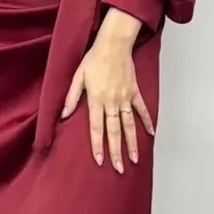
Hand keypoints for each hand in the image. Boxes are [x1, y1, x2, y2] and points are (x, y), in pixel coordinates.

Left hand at [60, 9, 154, 170]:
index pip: (96, 128)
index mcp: (96, 100)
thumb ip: (71, 97)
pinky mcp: (134, 92)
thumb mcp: (78, 77)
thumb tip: (63, 115)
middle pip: (114, 131)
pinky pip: (141, 110)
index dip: (98, 145)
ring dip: (132, 143)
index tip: (100, 161)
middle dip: (117, 152)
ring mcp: (125, 98)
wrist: (114, 44)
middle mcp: (111, 102)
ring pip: (129, 125)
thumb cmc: (93, 60)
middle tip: (119, 169)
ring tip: (135, 159)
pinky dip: (147, 121)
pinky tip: (150, 134)